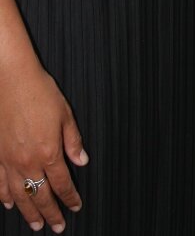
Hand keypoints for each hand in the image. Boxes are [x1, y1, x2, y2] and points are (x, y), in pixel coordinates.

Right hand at [0, 60, 87, 231]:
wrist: (10, 79)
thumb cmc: (39, 91)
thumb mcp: (65, 113)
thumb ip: (73, 140)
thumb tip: (81, 161)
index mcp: (48, 151)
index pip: (62, 183)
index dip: (70, 197)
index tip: (76, 206)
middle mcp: (28, 161)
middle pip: (41, 195)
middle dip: (51, 213)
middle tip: (57, 226)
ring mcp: (9, 160)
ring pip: (19, 195)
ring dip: (29, 212)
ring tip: (36, 224)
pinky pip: (0, 183)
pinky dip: (5, 197)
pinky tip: (10, 203)